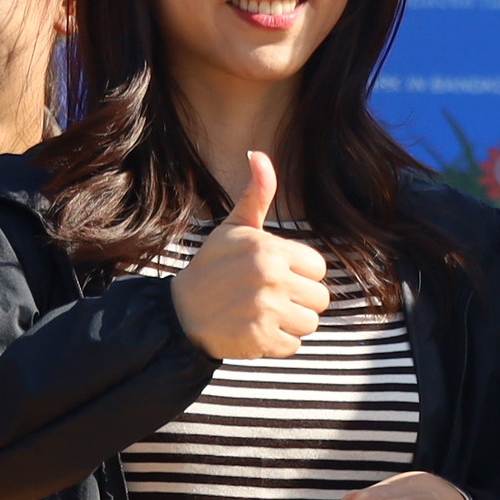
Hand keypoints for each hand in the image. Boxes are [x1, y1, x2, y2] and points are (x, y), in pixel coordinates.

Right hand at [172, 151, 329, 361]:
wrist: (180, 313)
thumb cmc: (211, 267)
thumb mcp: (233, 228)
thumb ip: (256, 195)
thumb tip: (259, 154)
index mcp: (269, 249)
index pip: (318, 268)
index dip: (299, 273)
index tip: (274, 275)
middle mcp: (270, 278)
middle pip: (319, 298)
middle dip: (298, 300)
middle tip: (268, 298)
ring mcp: (265, 311)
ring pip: (310, 323)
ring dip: (289, 323)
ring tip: (262, 314)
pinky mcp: (260, 340)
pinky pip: (293, 345)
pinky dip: (276, 343)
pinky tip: (255, 331)